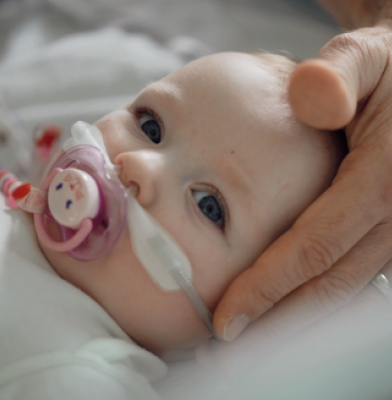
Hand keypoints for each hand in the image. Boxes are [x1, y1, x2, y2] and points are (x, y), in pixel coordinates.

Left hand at [212, 4, 391, 342]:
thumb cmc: (388, 72)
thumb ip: (339, 71)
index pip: (314, 247)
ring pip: (341, 291)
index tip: (227, 321)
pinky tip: (286, 311)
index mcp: (383, 178)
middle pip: (327, 285)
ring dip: (295, 322)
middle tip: (228, 348)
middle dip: (277, 322)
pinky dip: (314, 300)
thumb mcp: (366, 55)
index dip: (268, 288)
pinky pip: (350, 277)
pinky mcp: (390, 235)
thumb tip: (311, 98)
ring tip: (250, 343)